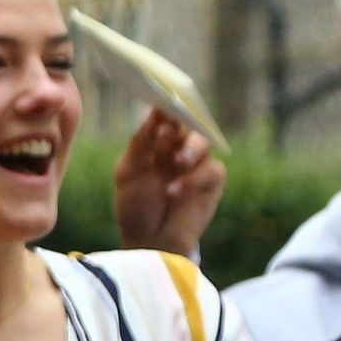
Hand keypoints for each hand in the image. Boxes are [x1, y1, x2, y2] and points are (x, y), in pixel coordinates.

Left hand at [111, 108, 226, 255]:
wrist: (149, 242)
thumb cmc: (135, 206)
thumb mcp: (128, 173)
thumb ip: (141, 143)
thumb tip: (153, 113)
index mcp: (155, 141)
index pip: (164, 115)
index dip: (164, 105)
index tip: (160, 98)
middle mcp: (177, 147)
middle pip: (188, 122)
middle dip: (179, 123)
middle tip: (168, 128)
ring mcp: (196, 164)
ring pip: (203, 141)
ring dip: (190, 149)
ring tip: (177, 162)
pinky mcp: (211, 182)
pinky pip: (212, 170)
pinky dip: (193, 179)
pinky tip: (174, 192)